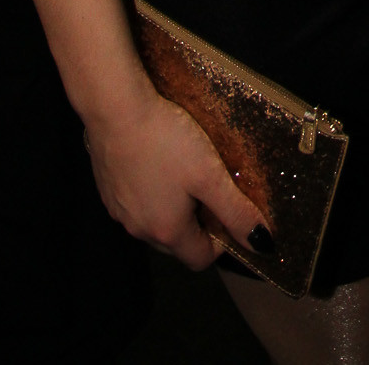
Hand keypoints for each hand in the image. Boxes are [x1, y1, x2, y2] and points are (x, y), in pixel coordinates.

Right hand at [85, 87, 271, 269]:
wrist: (115, 109)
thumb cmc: (166, 141)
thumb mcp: (210, 175)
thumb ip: (236, 212)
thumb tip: (262, 244)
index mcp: (167, 232)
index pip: (200, 259)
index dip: (220, 241)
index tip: (227, 209)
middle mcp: (139, 230)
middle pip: (177, 243)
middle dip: (196, 223)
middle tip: (208, 186)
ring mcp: (118, 211)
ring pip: (154, 222)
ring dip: (172, 207)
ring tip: (184, 170)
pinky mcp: (106, 190)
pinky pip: (135, 203)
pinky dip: (150, 192)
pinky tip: (156, 160)